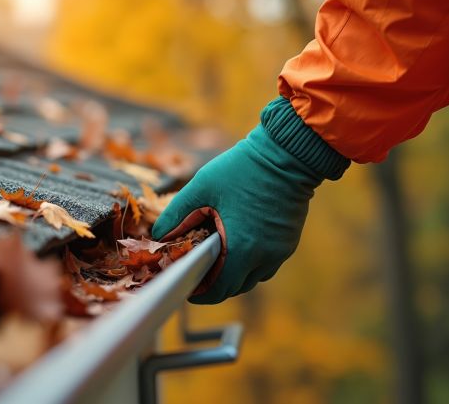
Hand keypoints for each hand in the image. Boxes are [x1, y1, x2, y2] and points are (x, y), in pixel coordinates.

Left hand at [152, 98, 348, 303]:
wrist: (286, 154)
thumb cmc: (242, 169)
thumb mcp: (201, 187)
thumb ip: (176, 214)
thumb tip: (159, 235)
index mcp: (241, 248)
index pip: (220, 290)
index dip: (201, 294)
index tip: (188, 287)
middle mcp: (265, 256)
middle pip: (237, 287)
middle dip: (216, 284)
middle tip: (198, 272)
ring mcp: (281, 250)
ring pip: (254, 276)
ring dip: (235, 274)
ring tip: (216, 258)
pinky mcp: (289, 241)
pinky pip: (267, 263)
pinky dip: (251, 261)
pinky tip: (238, 244)